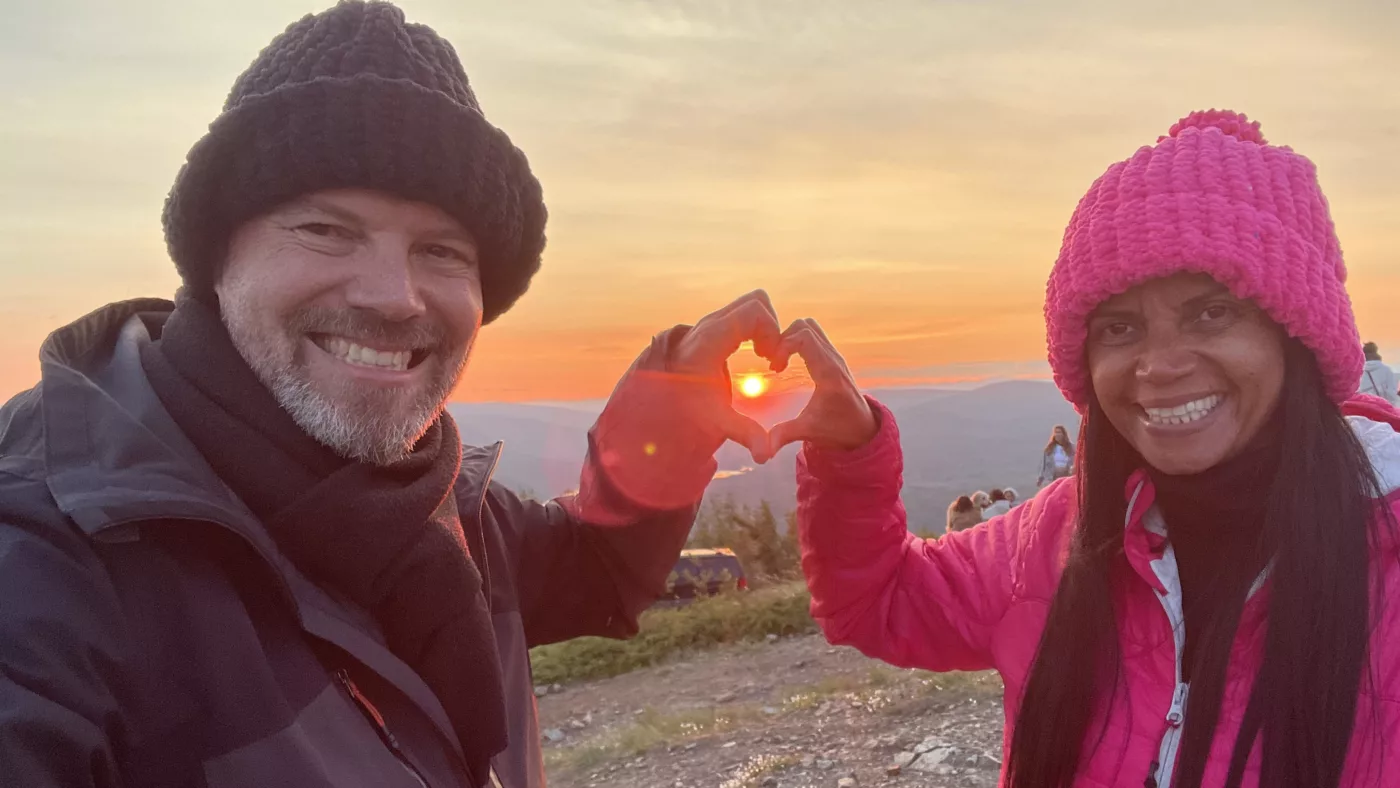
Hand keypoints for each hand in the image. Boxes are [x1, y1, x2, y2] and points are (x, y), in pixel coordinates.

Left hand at [670, 290, 783, 463]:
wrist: (659, 397)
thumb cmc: (687, 407)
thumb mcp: (716, 420)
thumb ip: (744, 433)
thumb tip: (765, 457)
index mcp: (711, 340)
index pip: (754, 311)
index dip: (772, 330)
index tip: (769, 359)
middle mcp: (710, 324)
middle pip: (756, 300)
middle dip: (771, 325)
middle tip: (769, 356)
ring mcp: (712, 321)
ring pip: (752, 303)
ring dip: (765, 325)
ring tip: (764, 354)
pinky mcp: (715, 326)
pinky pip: (745, 312)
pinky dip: (756, 326)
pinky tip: (755, 352)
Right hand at [768, 318, 876, 453]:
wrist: (863, 429)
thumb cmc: (838, 430)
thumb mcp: (809, 432)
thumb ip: (785, 436)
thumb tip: (761, 452)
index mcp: (829, 373)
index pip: (804, 337)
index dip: (783, 346)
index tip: (774, 368)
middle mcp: (834, 359)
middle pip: (805, 325)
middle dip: (783, 338)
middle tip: (773, 363)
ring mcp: (834, 356)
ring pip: (809, 326)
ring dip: (790, 337)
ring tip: (778, 361)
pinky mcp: (832, 357)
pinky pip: (812, 335)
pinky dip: (796, 341)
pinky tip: (787, 363)